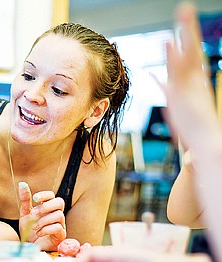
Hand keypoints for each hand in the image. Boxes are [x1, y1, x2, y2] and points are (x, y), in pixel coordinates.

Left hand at [18, 182, 65, 250]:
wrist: (30, 247)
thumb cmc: (30, 229)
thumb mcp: (25, 214)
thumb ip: (25, 200)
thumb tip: (22, 183)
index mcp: (48, 207)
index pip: (52, 195)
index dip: (45, 195)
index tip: (35, 198)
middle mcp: (56, 214)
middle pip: (60, 202)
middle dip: (46, 207)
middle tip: (33, 214)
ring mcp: (60, 224)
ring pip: (59, 215)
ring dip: (43, 220)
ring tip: (34, 227)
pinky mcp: (61, 236)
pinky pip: (58, 228)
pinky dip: (46, 229)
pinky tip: (38, 233)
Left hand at [161, 2, 217, 150]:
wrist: (207, 143)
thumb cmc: (194, 129)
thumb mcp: (177, 104)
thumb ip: (167, 88)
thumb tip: (160, 78)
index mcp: (195, 82)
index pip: (191, 56)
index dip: (187, 40)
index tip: (183, 24)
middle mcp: (194, 80)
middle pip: (191, 49)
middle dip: (188, 29)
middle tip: (185, 9)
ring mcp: (189, 85)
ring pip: (187, 54)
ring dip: (184, 34)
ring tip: (183, 13)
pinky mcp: (182, 93)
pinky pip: (178, 70)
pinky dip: (174, 55)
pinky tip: (169, 42)